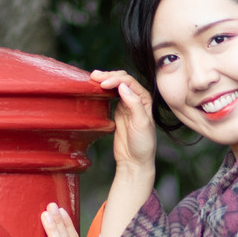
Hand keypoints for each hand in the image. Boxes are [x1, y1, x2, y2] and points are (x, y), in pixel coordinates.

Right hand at [88, 68, 157, 186]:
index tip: (104, 84)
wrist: (135, 161)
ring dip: (105, 80)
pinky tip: (95, 87)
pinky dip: (103, 90)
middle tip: (94, 76)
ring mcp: (126, 104)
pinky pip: (110, 96)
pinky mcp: (118, 111)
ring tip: (92, 77)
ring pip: (115, 86)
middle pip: (122, 80)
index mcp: (145, 99)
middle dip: (109, 76)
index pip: (129, 82)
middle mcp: (136, 99)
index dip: (116, 79)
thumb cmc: (143, 144)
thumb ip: (134, 104)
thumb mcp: (141, 124)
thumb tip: (122, 86)